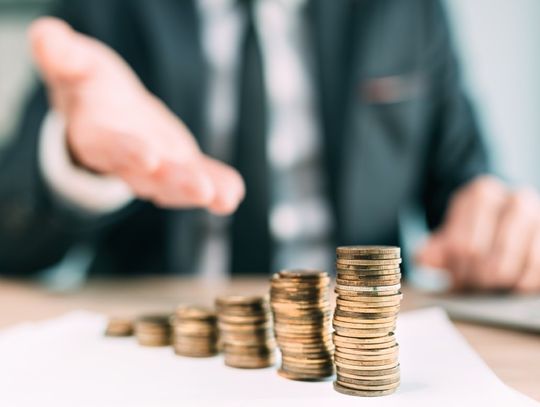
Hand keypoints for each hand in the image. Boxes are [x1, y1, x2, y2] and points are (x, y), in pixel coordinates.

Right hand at [29, 17, 243, 214]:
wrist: (106, 113)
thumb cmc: (89, 88)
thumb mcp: (74, 65)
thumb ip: (62, 55)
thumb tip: (45, 34)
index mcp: (96, 136)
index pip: (110, 147)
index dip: (128, 151)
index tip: (149, 158)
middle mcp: (126, 161)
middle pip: (148, 176)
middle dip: (175, 183)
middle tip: (202, 190)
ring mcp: (156, 167)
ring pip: (175, 184)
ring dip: (200, 191)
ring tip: (226, 198)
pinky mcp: (179, 164)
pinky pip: (198, 175)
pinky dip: (217, 184)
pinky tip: (234, 192)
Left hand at [416, 175, 539, 291]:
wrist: (508, 224)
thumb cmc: (476, 234)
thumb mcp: (450, 237)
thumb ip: (433, 249)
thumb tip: (424, 258)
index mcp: (481, 194)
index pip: (461, 244)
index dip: (456, 269)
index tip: (456, 279)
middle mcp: (515, 199)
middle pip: (486, 256)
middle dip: (475, 278)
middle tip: (473, 286)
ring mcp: (539, 215)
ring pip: (514, 264)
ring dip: (499, 284)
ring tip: (492, 287)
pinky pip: (538, 268)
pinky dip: (524, 284)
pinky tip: (514, 286)